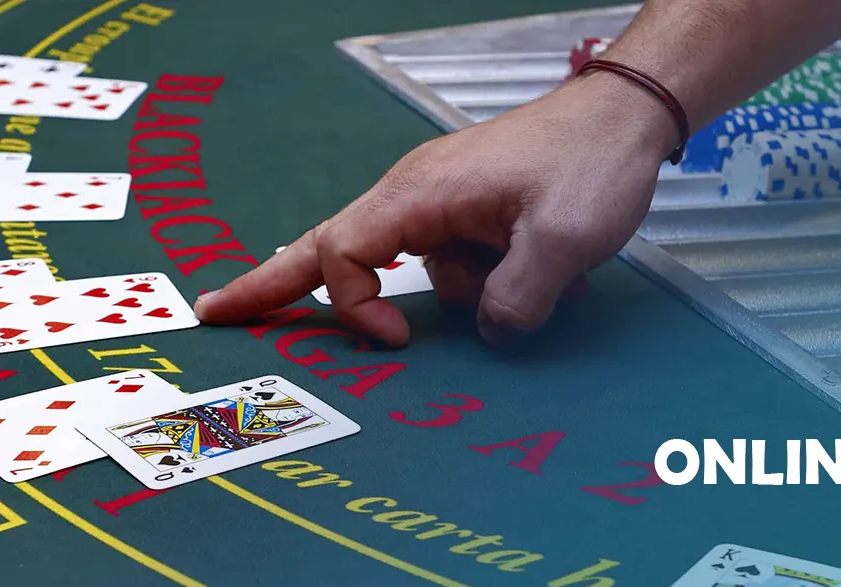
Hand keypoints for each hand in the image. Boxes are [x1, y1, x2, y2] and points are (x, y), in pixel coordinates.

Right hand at [194, 73, 680, 346]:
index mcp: (418, 193)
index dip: (356, 307)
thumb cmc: (589, 163)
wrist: (628, 117)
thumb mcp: (560, 244)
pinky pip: (456, 260)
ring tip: (545, 275)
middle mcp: (414, 194)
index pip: (342, 254)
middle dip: (273, 285)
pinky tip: (547, 272)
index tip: (398, 342)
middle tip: (212, 312)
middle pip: (327, 247)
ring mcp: (439, 200)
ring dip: (467, 292)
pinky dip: (491, 277)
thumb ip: (512, 304)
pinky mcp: (467, 209)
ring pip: (419, 270)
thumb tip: (487, 334)